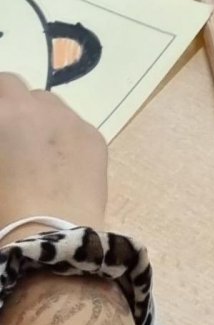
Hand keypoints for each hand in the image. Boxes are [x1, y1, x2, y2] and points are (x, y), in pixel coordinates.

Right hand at [0, 78, 107, 231]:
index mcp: (3, 114)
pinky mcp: (94, 137)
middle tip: (7, 133)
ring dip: (35, 116)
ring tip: (33, 150)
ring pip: (47, 103)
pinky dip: (63, 137)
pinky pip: (73, 125)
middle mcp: (35, 106)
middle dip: (7, 103)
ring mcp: (69, 119)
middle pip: (14, 86)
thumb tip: (5, 143)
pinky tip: (61, 167)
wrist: (48, 238)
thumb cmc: (2, 211)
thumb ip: (1, 139)